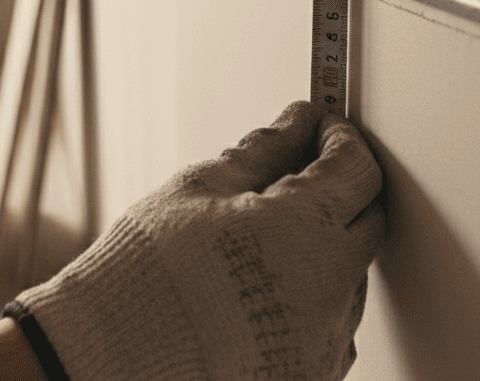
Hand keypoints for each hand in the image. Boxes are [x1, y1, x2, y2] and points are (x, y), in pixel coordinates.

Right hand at [12, 101, 384, 380]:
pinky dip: (311, 301)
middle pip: (367, 220)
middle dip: (341, 190)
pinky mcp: (314, 375)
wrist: (112, 354)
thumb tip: (295, 123)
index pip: (357, 168)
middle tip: (297, 175)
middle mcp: (330, 289)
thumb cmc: (147, 277)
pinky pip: (332, 326)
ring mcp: (326, 340)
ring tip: (260, 246)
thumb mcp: (201, 190)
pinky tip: (262, 291)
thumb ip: (264, 151)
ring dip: (325, 250)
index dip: (340, 139)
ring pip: (351, 276)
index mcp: (306, 231)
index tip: (323, 129)